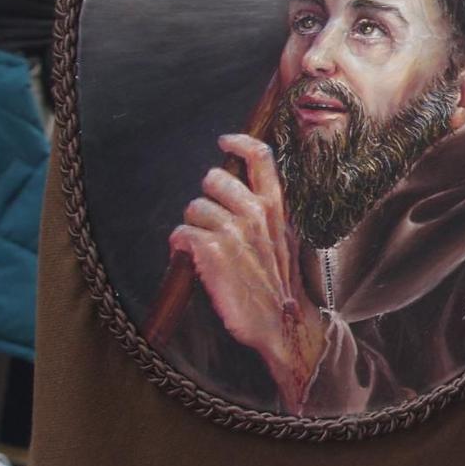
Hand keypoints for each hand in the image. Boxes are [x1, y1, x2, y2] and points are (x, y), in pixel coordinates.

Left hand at [169, 134, 325, 409]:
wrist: (282, 323)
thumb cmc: (280, 286)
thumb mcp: (284, 240)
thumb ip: (267, 215)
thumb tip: (243, 197)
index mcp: (277, 207)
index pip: (261, 157)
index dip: (239, 143)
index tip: (225, 142)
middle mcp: (256, 213)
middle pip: (214, 178)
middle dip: (206, 198)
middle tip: (209, 221)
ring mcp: (234, 231)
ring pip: (193, 207)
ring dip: (192, 227)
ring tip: (200, 247)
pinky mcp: (212, 251)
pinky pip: (181, 233)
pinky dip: (179, 246)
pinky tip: (189, 259)